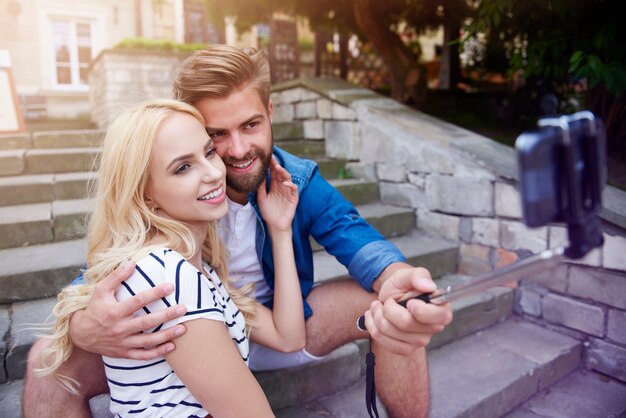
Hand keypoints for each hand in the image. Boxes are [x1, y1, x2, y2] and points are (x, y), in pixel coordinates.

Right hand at [69, 260, 187, 358]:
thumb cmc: (94, 308)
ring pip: (148, 341)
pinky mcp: (124, 353)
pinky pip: (143, 355)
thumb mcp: (101, 290)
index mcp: (115, 311)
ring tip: (182, 328)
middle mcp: (120, 328)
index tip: (170, 286)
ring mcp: (123, 342)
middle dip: (167, 315)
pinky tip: (171, 346)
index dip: (155, 293)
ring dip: (167, 335)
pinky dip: (158, 353)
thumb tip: (132, 262)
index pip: (138, 301)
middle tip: (183, 308)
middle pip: (147, 322)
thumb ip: (116, 276)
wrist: (80, 334)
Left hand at [257, 156, 297, 231]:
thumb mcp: (262, 198)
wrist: (275, 225)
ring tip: (278, 167)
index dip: (270, 165)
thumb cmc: (268, 212)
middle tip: (272, 158)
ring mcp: (288, 191)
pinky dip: (290, 184)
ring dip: (283, 172)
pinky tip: (284, 183)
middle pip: (280, 173)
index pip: (273, 173)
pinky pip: (294, 188)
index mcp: (274, 186)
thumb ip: (261, 187)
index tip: (266, 158)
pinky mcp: (293, 198)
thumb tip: (258, 176)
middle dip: (276, 165)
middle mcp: (281, 187)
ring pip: (287, 178)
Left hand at [363, 266, 452, 354]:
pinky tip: (373, 317)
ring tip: (378, 307)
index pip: (440, 317)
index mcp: (441, 309)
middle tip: (387, 301)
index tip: (409, 302)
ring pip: (391, 333)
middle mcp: (434, 327)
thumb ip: (419, 276)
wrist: (390, 295)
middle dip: (388, 309)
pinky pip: (385, 343)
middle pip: (406, 324)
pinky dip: (373, 327)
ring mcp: (420, 340)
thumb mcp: (408, 275)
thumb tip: (428, 286)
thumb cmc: (403, 285)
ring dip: (377, 316)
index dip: (421, 311)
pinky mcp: (406, 348)